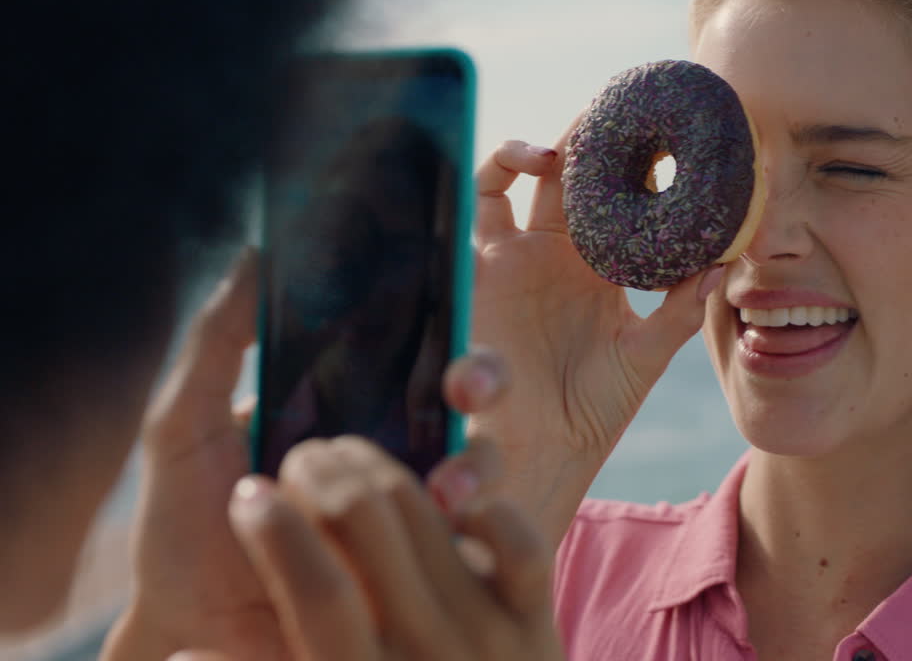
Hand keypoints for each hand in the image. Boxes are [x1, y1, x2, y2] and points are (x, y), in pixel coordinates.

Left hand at [103, 249, 513, 659]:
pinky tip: (459, 532)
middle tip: (464, 391)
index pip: (421, 358)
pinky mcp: (423, 575)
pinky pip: (469, 548)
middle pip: (469, 403)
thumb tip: (255, 253)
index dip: (450, 345)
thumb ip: (216, 343)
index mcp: (352, 409)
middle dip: (483, 385)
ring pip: (480, 468)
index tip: (452, 352)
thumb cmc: (182, 528)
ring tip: (445, 489)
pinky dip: (474, 537)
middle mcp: (395, 451)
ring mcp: (413, 514)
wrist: (186, 632)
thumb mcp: (185, 426)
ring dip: (478, 466)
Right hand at [219, 436, 562, 660]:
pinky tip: (445, 499)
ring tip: (348, 458)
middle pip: (366, 525)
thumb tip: (183, 655)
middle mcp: (426, 656)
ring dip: (381, 469)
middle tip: (301, 459)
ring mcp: (491, 639)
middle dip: (321, 475)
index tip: (249, 493)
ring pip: (426, 514)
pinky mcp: (539, 626)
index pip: (317, 590)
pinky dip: (484, 509)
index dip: (274, 531)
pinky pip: (518, 542)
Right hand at [469, 135, 723, 542]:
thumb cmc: (593, 412)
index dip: (639, 167)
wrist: (539, 453)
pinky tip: (534, 159)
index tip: (670, 136)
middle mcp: (561, 255)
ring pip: (527, 177)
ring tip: (577, 138)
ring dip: (549, 146)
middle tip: (624, 112)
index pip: (620, 201)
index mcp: (603, 269)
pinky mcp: (484, 264)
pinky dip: (499, 167)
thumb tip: (723, 264)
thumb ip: (678, 311)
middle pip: (575, 177)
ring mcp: (521, 255)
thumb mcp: (644, 356)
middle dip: (595, 141)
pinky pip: (483, 200)